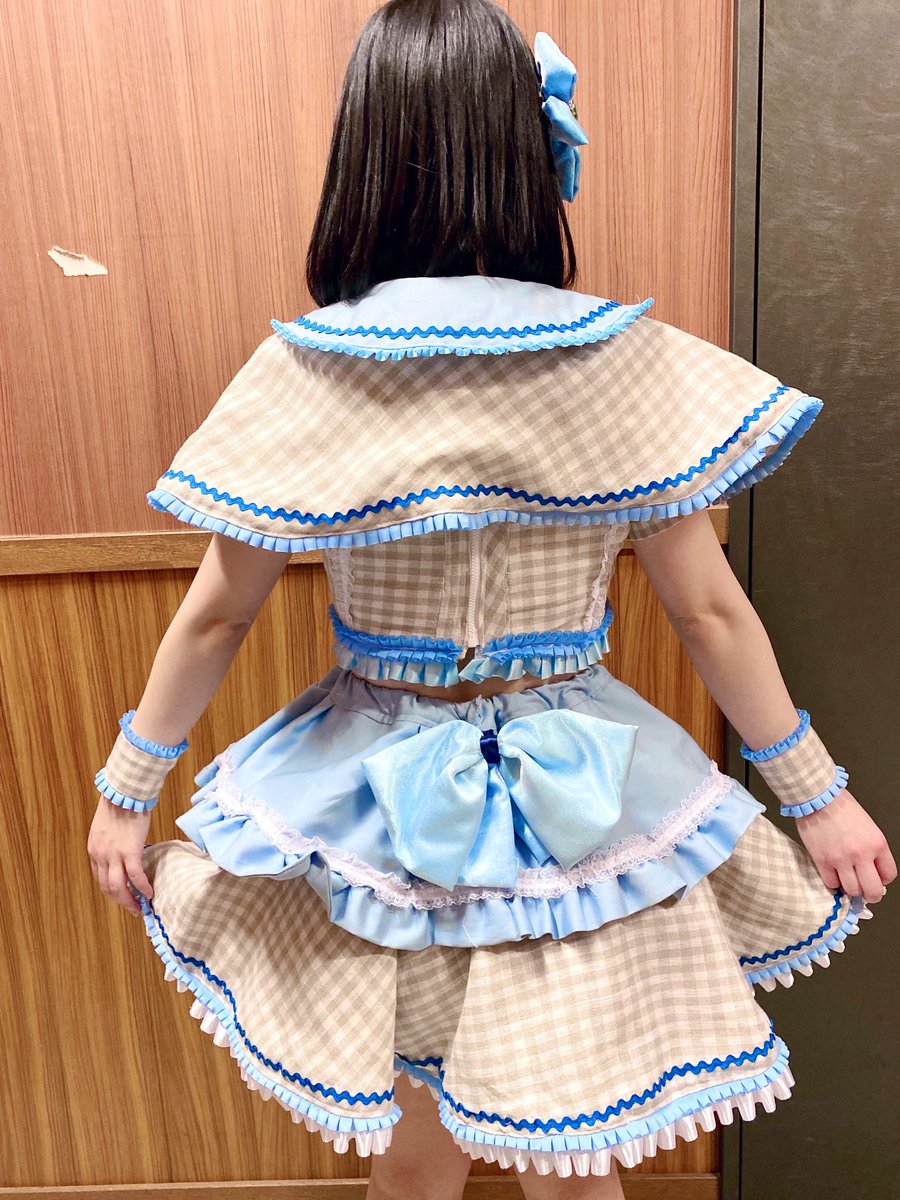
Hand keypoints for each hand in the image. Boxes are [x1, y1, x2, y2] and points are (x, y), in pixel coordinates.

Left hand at [87, 797, 154, 916]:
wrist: (124, 792)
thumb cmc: (119, 804)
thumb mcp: (107, 827)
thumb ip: (111, 842)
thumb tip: (123, 849)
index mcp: (94, 850)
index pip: (100, 878)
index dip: (111, 890)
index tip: (122, 895)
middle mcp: (101, 856)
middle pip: (108, 887)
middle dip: (120, 901)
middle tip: (132, 908)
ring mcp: (114, 855)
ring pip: (119, 888)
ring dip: (129, 901)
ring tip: (140, 907)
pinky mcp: (131, 851)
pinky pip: (136, 877)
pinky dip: (143, 888)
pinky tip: (150, 893)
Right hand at [793, 787, 895, 903]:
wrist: (818, 797)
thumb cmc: (841, 806)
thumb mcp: (868, 826)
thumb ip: (872, 848)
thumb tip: (870, 868)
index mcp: (877, 843)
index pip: (889, 875)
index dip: (883, 880)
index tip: (877, 879)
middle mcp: (861, 854)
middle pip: (873, 890)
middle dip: (871, 894)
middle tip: (865, 892)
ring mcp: (841, 859)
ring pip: (852, 890)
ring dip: (850, 888)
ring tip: (846, 880)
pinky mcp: (822, 860)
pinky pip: (831, 883)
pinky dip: (833, 882)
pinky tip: (832, 873)